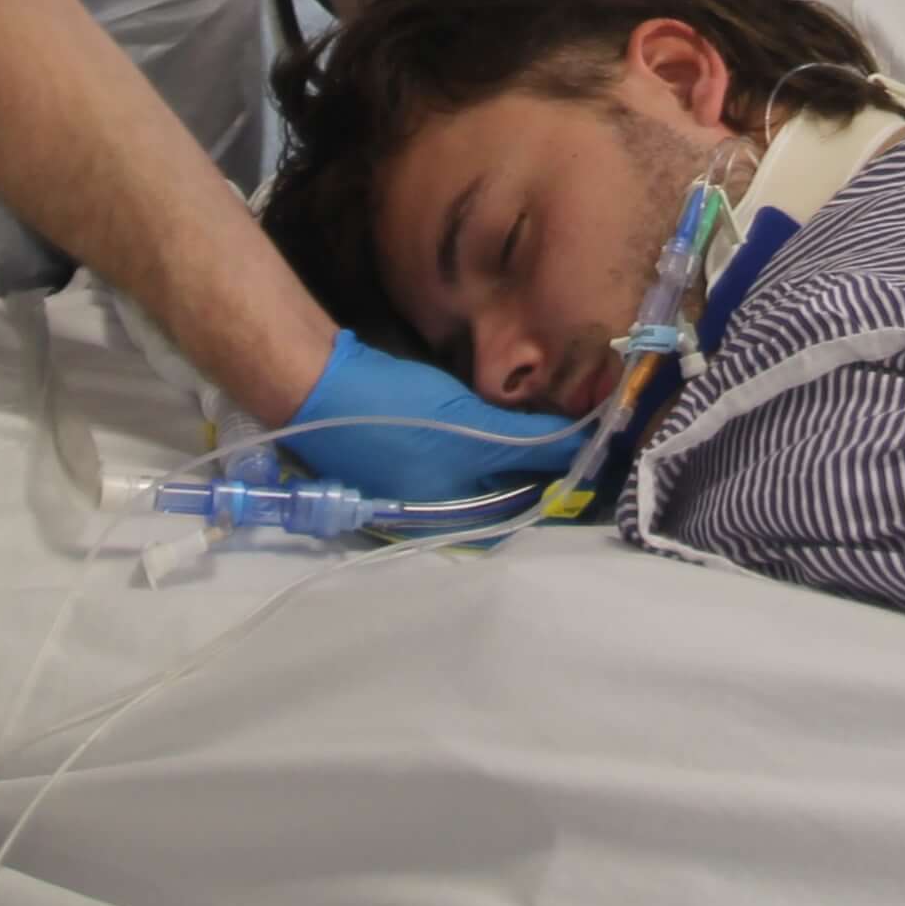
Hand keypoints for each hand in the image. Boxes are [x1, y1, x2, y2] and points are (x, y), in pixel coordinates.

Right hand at [284, 333, 583, 505]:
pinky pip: (455, 453)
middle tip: (571, 431)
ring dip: (510, 450)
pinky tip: (498, 414)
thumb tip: (583, 448)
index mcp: (445, 522)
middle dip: (534, 466)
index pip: (515, 515)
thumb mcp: (471, 430)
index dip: (552, 485)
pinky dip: (481, 438)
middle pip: (497, 494)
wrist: (318, 383)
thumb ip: (528, 442)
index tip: (585, 453)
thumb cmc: (397, 416)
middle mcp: (430, 512)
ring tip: (544, 420)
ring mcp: (412, 483)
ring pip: (476, 471)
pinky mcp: (402, 452)